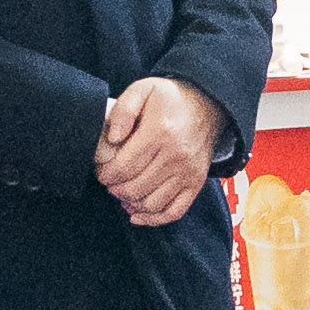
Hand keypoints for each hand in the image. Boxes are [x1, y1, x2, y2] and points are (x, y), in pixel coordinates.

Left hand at [96, 77, 221, 225]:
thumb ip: (123, 111)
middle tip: (110, 181)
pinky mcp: (196, 183)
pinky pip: (174, 211)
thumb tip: (112, 138)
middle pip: (135, 188)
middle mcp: (176, 155)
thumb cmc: (170, 98)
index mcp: (160, 132)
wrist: (207, 104)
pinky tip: (137, 214)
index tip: (101, 171)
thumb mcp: (142, 90)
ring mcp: (188, 172)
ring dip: (131, 203)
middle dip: (115, 189)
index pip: (124, 167)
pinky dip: (154, 219)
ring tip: (122, 193)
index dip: (106, 174)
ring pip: (151, 203)